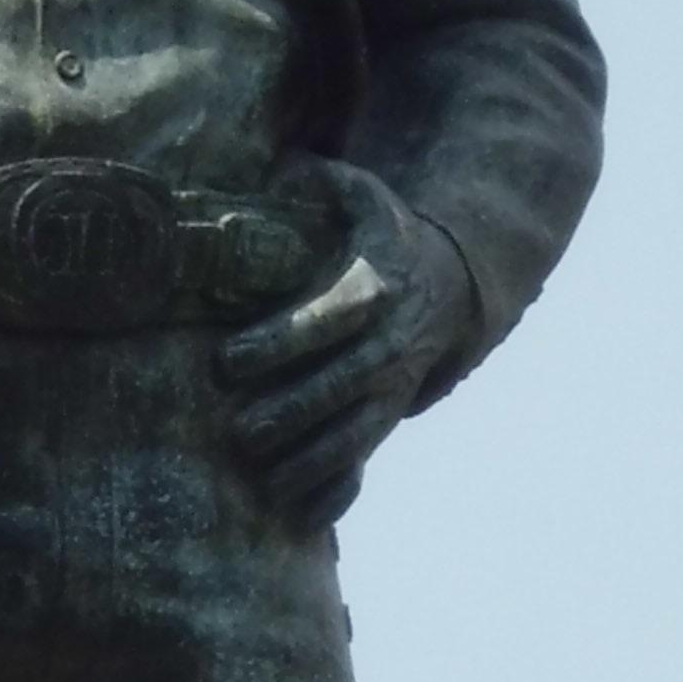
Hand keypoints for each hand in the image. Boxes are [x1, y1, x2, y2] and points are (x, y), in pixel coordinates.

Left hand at [215, 168, 477, 525]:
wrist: (454, 287)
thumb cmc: (390, 240)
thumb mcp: (370, 200)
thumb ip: (328, 183)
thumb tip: (288, 164)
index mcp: (375, 292)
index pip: (326, 320)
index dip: (279, 341)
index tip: (227, 360)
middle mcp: (387, 346)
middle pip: (338, 387)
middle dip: (290, 412)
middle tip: (238, 431)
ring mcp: (391, 389)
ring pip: (354, 434)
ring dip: (310, 462)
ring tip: (263, 481)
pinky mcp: (388, 417)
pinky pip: (365, 461)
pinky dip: (336, 492)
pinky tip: (300, 517)